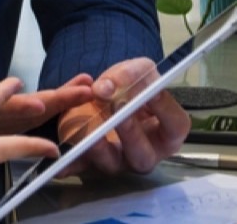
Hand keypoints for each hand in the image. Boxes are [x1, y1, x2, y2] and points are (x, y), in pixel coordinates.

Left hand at [53, 57, 189, 178]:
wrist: (110, 93)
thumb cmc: (135, 86)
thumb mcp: (139, 70)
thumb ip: (127, 75)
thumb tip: (104, 89)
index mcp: (167, 132)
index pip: (175, 125)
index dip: (164, 109)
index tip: (150, 91)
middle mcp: (146, 152)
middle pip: (142, 155)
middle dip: (130, 134)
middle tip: (118, 111)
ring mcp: (119, 161)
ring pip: (111, 164)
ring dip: (98, 149)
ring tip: (87, 133)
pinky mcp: (93, 163)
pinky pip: (81, 166)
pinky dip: (70, 162)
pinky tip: (60, 158)